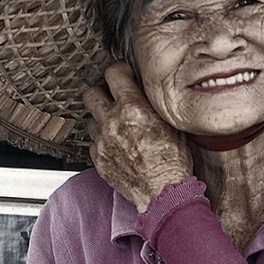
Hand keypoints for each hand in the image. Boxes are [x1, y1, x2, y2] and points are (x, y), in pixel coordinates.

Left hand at [82, 63, 192, 212]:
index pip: (113, 73)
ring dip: (101, 118)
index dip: (119, 70)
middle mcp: (112, 123)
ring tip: (117, 125)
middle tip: (112, 96)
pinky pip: (94, 142)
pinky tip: (117, 145)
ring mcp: (103, 142)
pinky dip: (103, 141)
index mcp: (132, 109)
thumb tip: (145, 90)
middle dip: (101, 91)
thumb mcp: (171, 124)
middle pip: (91, 93)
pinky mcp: (98, 159)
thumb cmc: (173, 162)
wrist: (164, 193)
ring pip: (90, 119)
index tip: (123, 74)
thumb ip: (153, 104)